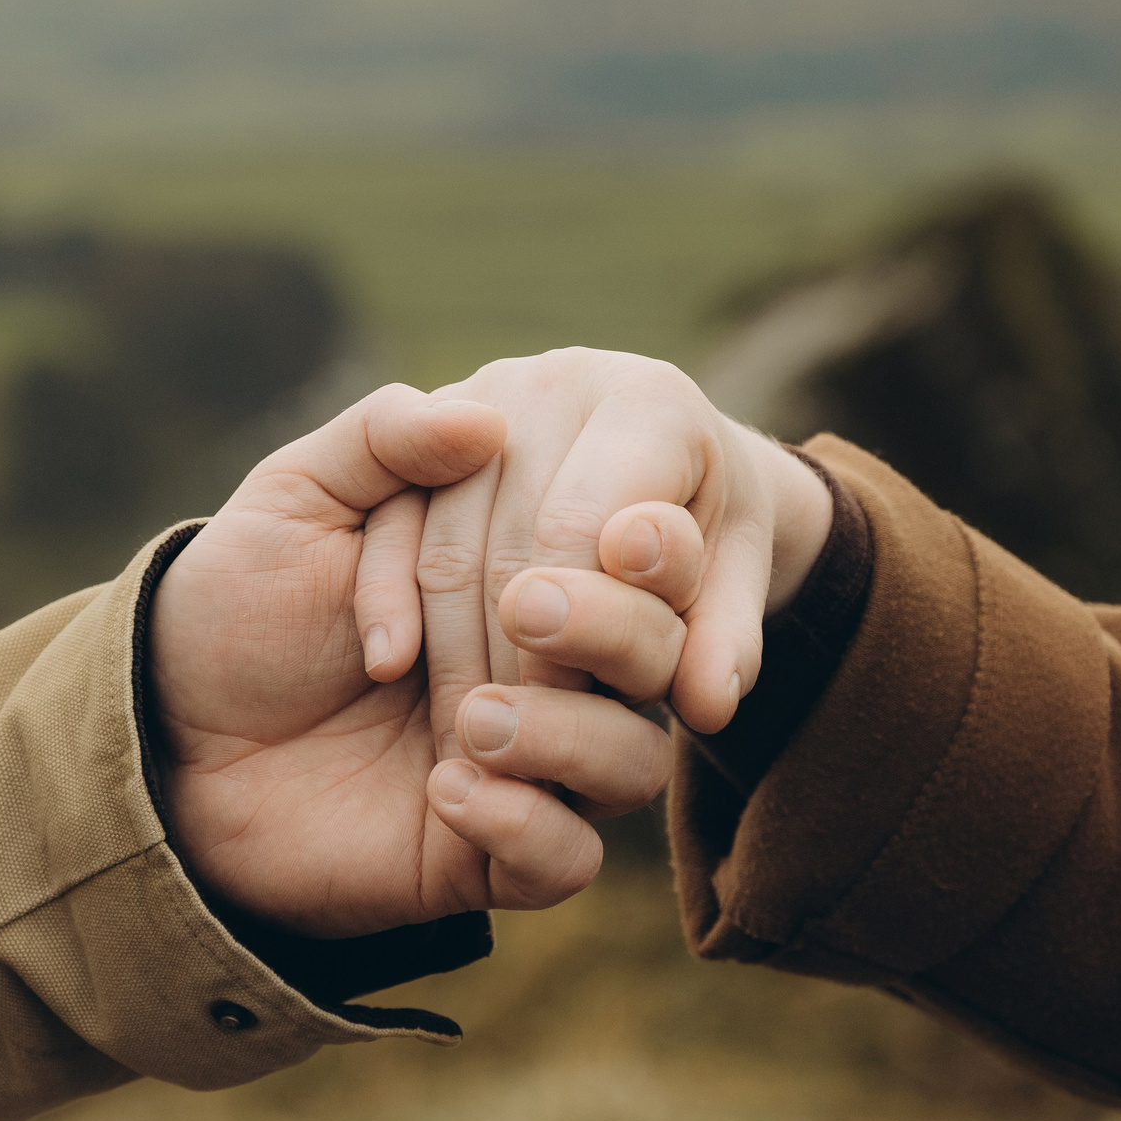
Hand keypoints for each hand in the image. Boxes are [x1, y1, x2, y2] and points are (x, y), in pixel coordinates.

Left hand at [147, 384, 677, 937]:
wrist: (164, 731)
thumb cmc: (239, 604)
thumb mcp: (297, 498)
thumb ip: (384, 441)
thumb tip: (487, 418)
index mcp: (528, 570)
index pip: (636, 553)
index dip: (647, 542)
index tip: (619, 530)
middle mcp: (548, 668)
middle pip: (656, 657)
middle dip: (615, 630)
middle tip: (524, 607)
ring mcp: (528, 766)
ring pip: (631, 762)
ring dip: (568, 733)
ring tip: (467, 716)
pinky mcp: (492, 854)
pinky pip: (565, 857)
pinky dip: (523, 822)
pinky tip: (445, 789)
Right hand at [348, 351, 833, 783]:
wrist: (661, 465)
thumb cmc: (705, 538)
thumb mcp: (731, 589)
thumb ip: (724, 642)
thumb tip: (707, 701)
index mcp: (651, 403)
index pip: (586, 527)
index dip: (579, 631)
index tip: (579, 712)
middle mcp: (561, 381)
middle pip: (512, 541)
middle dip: (515, 655)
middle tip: (516, 739)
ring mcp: (483, 394)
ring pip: (445, 543)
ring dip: (451, 649)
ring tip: (470, 728)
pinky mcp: (423, 424)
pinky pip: (390, 524)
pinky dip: (389, 602)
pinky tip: (401, 669)